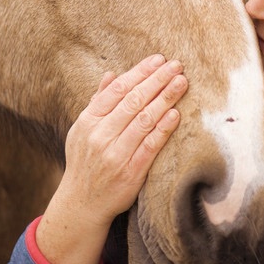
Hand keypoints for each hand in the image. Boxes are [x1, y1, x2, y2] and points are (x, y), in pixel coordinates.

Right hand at [35, 54, 187, 263]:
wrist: (82, 203)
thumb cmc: (85, 161)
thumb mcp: (82, 130)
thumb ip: (98, 102)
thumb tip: (112, 74)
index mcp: (88, 121)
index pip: (117, 90)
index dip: (139, 73)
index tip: (158, 60)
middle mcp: (100, 136)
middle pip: (133, 102)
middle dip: (157, 81)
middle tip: (176, 66)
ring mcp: (115, 155)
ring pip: (143, 121)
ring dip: (164, 99)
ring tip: (181, 83)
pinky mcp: (130, 174)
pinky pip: (149, 147)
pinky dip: (163, 129)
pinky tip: (175, 114)